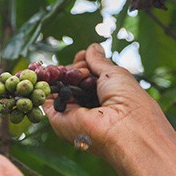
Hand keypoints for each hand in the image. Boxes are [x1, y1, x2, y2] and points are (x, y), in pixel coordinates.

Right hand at [43, 43, 171, 161]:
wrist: (124, 127)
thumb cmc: (128, 101)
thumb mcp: (114, 73)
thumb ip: (98, 61)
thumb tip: (91, 48)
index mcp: (105, 96)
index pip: (86, 76)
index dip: (83, 64)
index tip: (83, 57)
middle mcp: (89, 106)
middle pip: (72, 80)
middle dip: (75, 69)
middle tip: (83, 70)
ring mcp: (73, 113)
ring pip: (59, 87)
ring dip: (64, 75)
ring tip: (76, 75)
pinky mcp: (58, 120)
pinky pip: (47, 98)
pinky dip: (49, 84)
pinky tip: (58, 77)